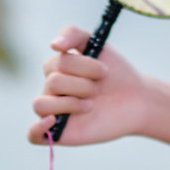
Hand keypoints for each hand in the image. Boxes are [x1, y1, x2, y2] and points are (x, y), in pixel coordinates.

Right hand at [27, 25, 150, 145]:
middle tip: (99, 89)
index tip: (105, 70)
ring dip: (70, 103)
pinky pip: (33, 135)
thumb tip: (53, 44)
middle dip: (83, 84)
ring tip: (90, 105)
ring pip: (40, 105)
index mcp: (59, 67)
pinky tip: (54, 121)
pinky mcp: (59, 133)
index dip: (83, 66)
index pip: (58, 62)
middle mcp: (53, 88)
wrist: (137, 100)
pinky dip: (38, 128)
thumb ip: (73, 34)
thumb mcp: (98, 44)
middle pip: (53, 82)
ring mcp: (54, 111)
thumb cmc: (116, 72)